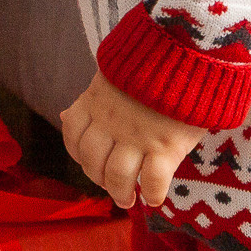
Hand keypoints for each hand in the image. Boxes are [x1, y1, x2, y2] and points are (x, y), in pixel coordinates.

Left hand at [59, 74, 204, 208]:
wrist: (185, 51)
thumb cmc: (152, 62)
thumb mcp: (112, 75)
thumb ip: (91, 99)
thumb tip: (64, 115)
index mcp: (94, 100)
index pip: (72, 135)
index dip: (79, 155)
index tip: (91, 163)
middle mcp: (110, 121)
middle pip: (92, 161)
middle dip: (99, 179)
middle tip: (112, 187)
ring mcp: (137, 136)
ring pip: (117, 176)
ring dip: (120, 193)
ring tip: (128, 200)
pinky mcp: (166, 146)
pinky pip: (152, 181)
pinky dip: (151, 194)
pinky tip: (153, 198)